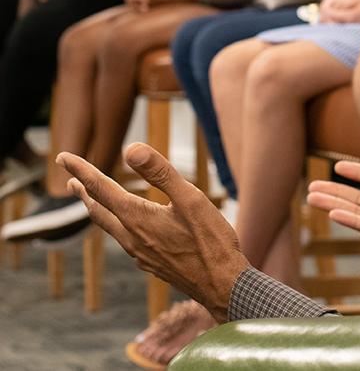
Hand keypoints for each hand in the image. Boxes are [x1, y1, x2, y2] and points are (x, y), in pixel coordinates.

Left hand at [57, 143, 248, 322]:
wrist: (221, 285)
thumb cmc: (211, 240)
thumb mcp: (191, 198)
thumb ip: (160, 173)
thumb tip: (130, 149)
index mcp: (138, 218)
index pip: (101, 188)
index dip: (81, 170)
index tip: (62, 156)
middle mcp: (132, 238)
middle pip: (99, 211)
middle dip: (83, 192)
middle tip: (69, 179)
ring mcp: (140, 254)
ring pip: (110, 227)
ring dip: (97, 210)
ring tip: (92, 200)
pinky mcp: (151, 264)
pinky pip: (124, 240)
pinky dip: (116, 225)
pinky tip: (127, 227)